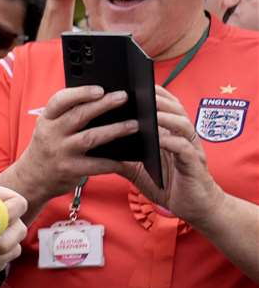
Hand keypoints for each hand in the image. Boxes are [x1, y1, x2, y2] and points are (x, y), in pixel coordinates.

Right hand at [9, 85, 136, 203]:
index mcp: (46, 119)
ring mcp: (60, 152)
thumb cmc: (47, 148)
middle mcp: (51, 134)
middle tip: (123, 97)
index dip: (80, 93)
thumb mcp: (48, 127)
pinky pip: (96, 165)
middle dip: (103, 105)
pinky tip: (126, 158)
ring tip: (133, 125)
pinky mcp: (70, 170)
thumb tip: (101, 99)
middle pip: (78, 115)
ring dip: (114, 130)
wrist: (32, 178)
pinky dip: (112, 162)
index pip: (59, 101)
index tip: (99, 89)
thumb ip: (66, 114)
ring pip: (90, 138)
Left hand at [119, 86, 223, 225]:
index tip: (129, 82)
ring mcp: (191, 148)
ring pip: (181, 123)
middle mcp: (183, 135)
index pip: (163, 104)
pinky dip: (170, 141)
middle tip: (135, 89)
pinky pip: (183, 148)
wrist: (192, 206)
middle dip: (155, 97)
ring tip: (146, 108)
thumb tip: (94, 143)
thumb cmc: (165, 183)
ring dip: (163, 115)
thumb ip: (121, 154)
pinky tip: (157, 138)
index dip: (149, 92)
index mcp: (171, 132)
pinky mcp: (194, 164)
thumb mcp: (137, 167)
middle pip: (173, 108)